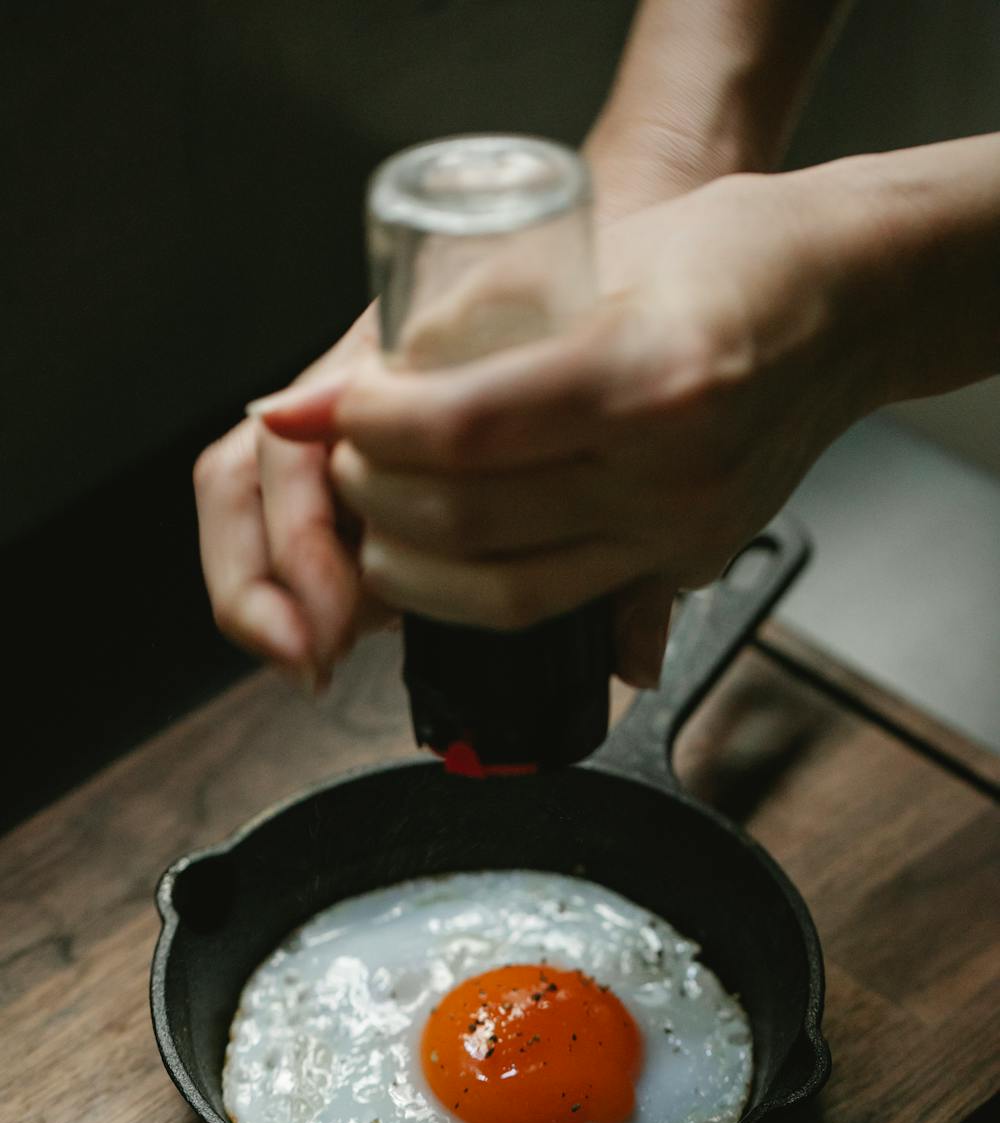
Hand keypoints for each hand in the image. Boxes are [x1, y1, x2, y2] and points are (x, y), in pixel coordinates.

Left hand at [192, 155, 713, 690]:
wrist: (847, 303)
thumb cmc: (725, 255)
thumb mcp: (589, 251)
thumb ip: (453, 321)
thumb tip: (319, 398)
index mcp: (643, 371)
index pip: (465, 428)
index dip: (376, 427)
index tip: (346, 408)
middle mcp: (669, 470)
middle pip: (470, 521)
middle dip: (374, 497)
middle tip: (350, 460)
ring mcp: (682, 531)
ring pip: (505, 592)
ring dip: (411, 567)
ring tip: (381, 520)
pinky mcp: (686, 566)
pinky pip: (558, 608)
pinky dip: (475, 591)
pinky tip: (442, 561)